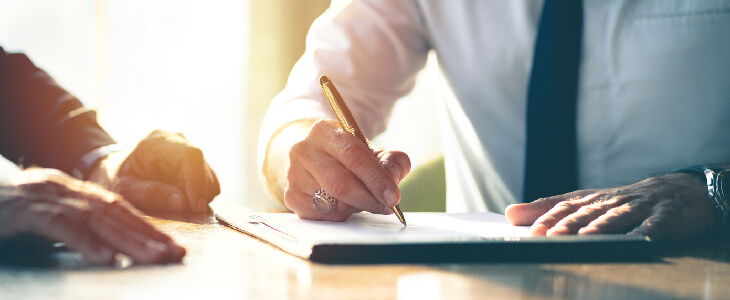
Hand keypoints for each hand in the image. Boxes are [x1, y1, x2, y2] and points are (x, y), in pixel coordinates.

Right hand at [0, 168, 184, 263]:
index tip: (173, 245)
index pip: (120, 209)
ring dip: (129, 240)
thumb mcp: (48, 215)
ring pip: (97, 219)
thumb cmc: (11, 211)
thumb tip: (113, 245)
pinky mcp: (27, 213)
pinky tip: (108, 258)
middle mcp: (66, 189)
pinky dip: (88, 243)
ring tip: (153, 258)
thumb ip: (78, 225)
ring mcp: (47, 197)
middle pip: (116, 213)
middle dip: (149, 236)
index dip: (148, 227)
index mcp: (74, 190)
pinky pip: (62, 227)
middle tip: (175, 254)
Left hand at [91, 130, 219, 212]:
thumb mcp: (122, 189)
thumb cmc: (112, 178)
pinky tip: (181, 201)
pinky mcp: (193, 163)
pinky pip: (208, 181)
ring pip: (209, 175)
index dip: (198, 181)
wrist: (110, 169)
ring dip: (200, 196)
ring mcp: (187, 150)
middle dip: (198, 193)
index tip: (196, 207)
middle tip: (185, 213)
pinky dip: (200, 195)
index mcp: (157, 142)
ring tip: (177, 207)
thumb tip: (182, 202)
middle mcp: (177, 141)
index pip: (190, 156)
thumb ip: (149, 194)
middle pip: (203, 167)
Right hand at [281, 120, 409, 220]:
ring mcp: (293, 174)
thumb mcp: (373, 151)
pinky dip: (339, 214)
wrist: (317, 158)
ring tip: (363, 200)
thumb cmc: (348, 156)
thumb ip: (391, 161)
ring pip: (331, 201)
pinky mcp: (291, 195)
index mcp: (324, 131)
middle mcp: (303, 150)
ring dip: (355, 207)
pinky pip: (321, 215)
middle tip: (386, 206)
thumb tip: (392, 179)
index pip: (353, 155)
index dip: (376, 179)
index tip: (393, 196)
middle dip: (368, 198)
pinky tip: (344, 204)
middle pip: (340, 183)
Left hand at [505, 173, 715, 242]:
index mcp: (592, 199)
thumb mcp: (587, 203)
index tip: (530, 231)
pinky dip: (646, 233)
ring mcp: (639, 208)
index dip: (548, 218)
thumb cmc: (624, 202)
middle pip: (586, 213)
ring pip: (616, 218)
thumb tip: (509, 213)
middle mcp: (612, 201)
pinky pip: (655, 225)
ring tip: (585, 238)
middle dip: (567, 225)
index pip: (565, 207)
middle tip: (549, 237)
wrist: (679, 191)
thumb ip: (549, 209)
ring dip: (600, 227)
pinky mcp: (665, 217)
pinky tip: (639, 241)